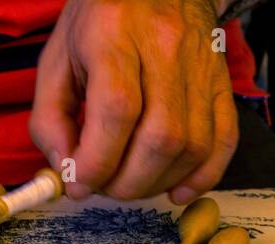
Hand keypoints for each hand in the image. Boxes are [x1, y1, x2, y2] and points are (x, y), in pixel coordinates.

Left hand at [30, 0, 238, 203]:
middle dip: (127, 181)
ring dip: (157, 182)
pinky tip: (174, 190)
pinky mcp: (221, 83)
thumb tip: (67, 173)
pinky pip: (224, 140)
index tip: (79, 182)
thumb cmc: (100, 23)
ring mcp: (200, 67)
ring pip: (192, 145)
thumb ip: (50, 120)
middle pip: (160, 137)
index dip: (97, 161)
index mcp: (115, 35)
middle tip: (104, 186)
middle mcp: (165, 48)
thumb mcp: (57, 60)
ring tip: (130, 182)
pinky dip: (201, 176)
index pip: (117, 111)